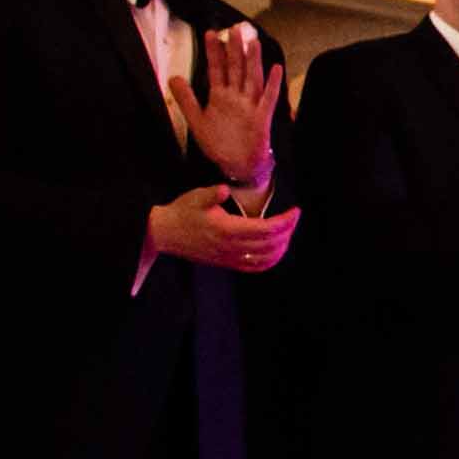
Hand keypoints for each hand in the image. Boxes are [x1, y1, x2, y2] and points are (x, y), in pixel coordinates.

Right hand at [144, 183, 298, 273]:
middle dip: (288, 231)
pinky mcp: (226, 264)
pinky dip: (270, 262)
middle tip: (294, 218)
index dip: (285, 222)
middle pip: (270, 244)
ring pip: (265, 259)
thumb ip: (213, 194)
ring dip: (282, 247)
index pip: (265, 229)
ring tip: (288, 232)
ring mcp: (229, 258)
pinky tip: (276, 251)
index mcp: (227, 229)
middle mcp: (231, 247)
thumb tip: (225, 190)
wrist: (164, 234)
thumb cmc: (182, 212)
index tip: (295, 211)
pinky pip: (254, 268)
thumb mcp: (196, 197)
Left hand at [184, 21, 276, 177]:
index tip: (210, 34)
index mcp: (220, 96)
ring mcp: (250, 105)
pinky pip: (268, 98)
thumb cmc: (220, 144)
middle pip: (236, 68)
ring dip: (253, 61)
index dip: (213, 52)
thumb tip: (173, 78)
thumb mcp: (197, 121)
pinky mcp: (262, 117)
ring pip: (252, 78)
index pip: (216, 69)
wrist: (238, 165)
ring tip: (252, 42)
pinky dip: (272, 84)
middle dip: (234, 49)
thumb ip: (186, 99)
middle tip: (233, 29)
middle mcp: (236, 96)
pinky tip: (276, 69)